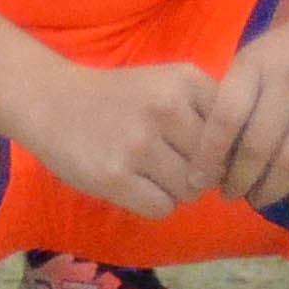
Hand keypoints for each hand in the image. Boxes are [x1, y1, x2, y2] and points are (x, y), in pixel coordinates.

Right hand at [24, 57, 222, 220]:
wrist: (50, 101)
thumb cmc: (117, 97)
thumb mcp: (166, 84)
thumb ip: (206, 114)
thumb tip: (238, 168)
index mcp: (185, 80)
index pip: (231, 133)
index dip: (216, 148)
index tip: (192, 145)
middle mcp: (166, 108)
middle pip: (213, 167)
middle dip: (196, 173)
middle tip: (166, 162)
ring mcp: (139, 144)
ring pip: (190, 191)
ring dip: (174, 191)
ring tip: (146, 172)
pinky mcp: (115, 177)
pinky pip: (162, 209)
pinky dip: (151, 203)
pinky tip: (131, 184)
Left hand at [209, 0, 288, 213]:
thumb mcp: (258, 56)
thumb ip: (237, 95)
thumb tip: (210, 154)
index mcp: (257, 63)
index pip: (225, 118)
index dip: (209, 157)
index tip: (199, 181)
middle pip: (257, 146)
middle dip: (239, 180)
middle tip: (230, 195)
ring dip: (274, 189)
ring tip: (260, 200)